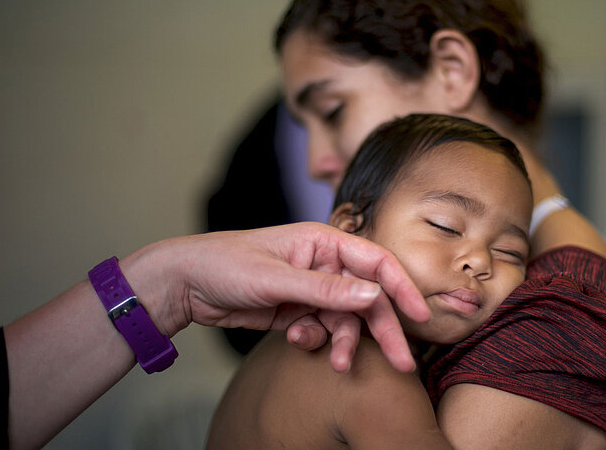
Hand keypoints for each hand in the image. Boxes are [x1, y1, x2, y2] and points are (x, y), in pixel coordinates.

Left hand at [122, 222, 429, 371]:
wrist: (185, 284)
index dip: (402, 288)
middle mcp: (325, 263)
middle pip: (368, 298)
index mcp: (324, 241)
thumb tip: (374, 294)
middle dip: (384, 330)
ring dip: (346, 342)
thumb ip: (327, 288)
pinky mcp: (299, 311)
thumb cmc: (226, 264)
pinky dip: (319, 340)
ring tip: (339, 364)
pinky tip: (299, 340)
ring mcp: (313, 289)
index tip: (419, 317)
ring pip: (347, 320)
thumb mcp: (277, 278)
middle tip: (403, 363)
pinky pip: (324, 330)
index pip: (377, 263)